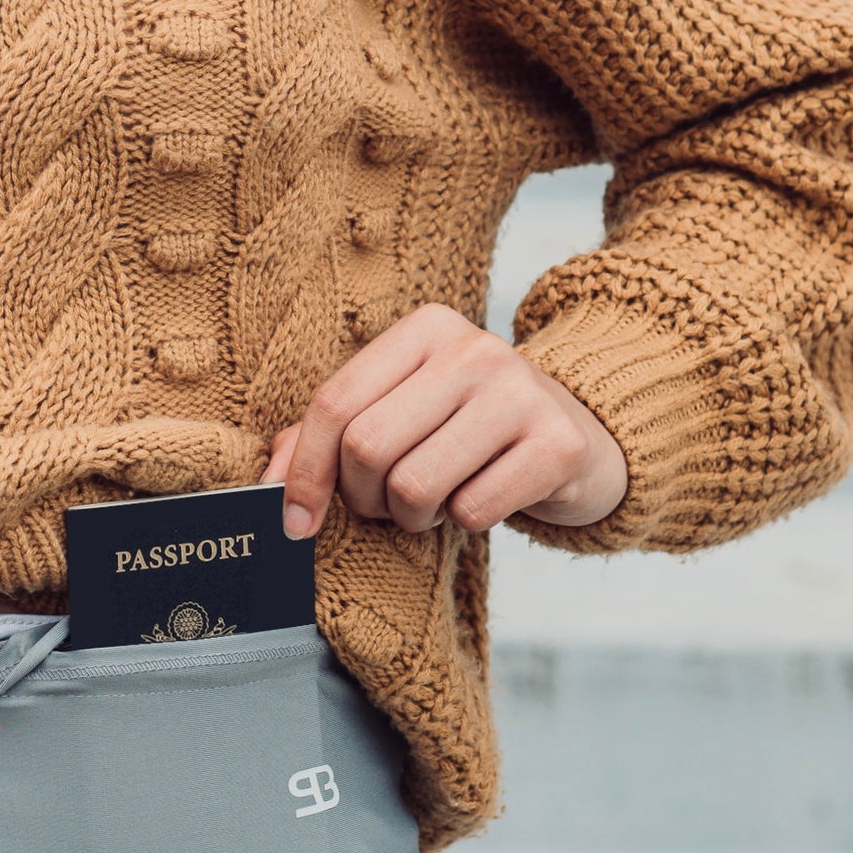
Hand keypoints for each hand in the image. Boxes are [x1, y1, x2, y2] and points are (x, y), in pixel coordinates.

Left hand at [266, 305, 626, 541]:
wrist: (584, 435)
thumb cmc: (470, 428)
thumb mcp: (404, 410)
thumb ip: (328, 435)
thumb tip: (268, 486)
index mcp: (425, 328)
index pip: (335, 402)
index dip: (305, 472)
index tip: (297, 522)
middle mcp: (473, 347)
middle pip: (368, 448)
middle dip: (365, 498)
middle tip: (390, 504)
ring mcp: (520, 391)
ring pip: (414, 486)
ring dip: (414, 517)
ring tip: (438, 500)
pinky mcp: (557, 444)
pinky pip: (471, 512)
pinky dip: (464, 523)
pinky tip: (483, 498)